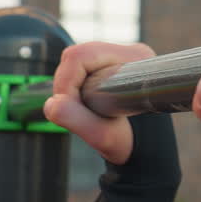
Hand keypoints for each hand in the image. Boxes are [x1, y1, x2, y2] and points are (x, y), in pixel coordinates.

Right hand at [44, 42, 156, 164]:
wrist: (148, 147)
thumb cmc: (134, 142)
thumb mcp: (106, 137)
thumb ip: (78, 120)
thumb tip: (52, 104)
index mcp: (135, 61)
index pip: (82, 56)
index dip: (66, 83)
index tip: (69, 110)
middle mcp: (130, 54)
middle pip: (77, 56)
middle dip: (66, 86)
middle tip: (72, 112)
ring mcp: (121, 58)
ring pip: (77, 62)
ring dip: (70, 88)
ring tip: (81, 111)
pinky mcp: (112, 66)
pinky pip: (82, 69)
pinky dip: (75, 87)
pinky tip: (86, 104)